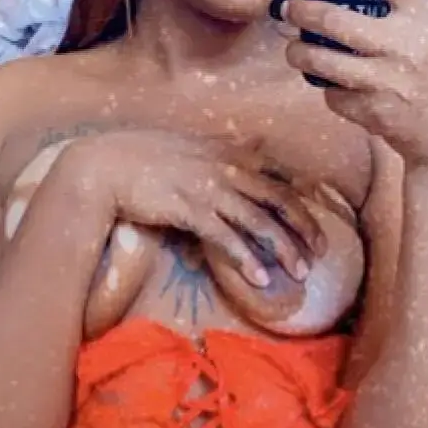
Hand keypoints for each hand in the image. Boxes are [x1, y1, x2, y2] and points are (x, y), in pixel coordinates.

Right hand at [63, 128, 326, 290]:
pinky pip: (227, 239)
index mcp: (229, 154)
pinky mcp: (190, 210)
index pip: (279, 179)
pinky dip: (247, 260)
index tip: (318, 225)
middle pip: (280, 200)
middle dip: (305, 228)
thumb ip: (223, 153)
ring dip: (284, 249)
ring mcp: (209, 190)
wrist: (106, 165)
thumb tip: (252, 150)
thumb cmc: (146, 158)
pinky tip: (261, 279)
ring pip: (260, 221)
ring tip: (300, 272)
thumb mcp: (193, 147)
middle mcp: (226, 169)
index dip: (303, 203)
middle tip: (321, 252)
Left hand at [284, 0, 427, 183]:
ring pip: (317, 60)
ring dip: (299, 52)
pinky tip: (341, 86)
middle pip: (331, 19)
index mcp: (426, 15)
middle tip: (291, 8)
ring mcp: (382, 80)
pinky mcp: (367, 111)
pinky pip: (330, 92)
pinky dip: (329, 87)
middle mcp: (402, 45)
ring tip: (297, 48)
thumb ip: (404, 10)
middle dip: (301, 12)